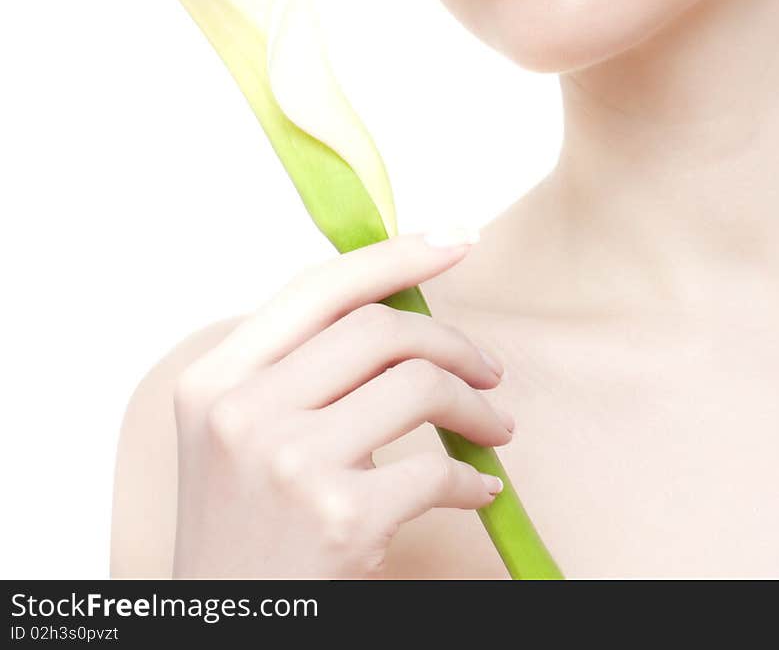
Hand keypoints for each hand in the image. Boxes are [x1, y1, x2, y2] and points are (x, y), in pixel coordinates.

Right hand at [171, 230, 511, 578]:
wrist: (224, 634)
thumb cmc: (244, 532)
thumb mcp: (235, 436)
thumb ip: (292, 368)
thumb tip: (396, 301)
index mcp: (215, 380)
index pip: (319, 287)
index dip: (395, 254)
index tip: (456, 238)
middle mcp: (244, 412)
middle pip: (379, 328)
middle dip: (453, 341)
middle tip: (489, 368)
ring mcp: (291, 464)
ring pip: (418, 385)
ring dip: (476, 406)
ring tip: (493, 428)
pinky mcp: (341, 519)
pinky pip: (437, 469)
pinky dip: (473, 477)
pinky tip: (478, 489)